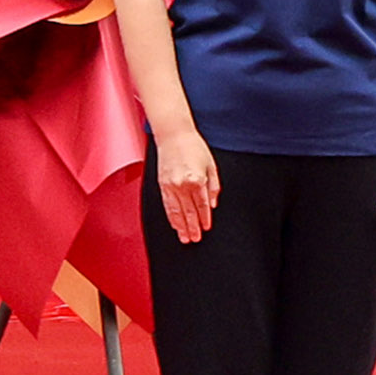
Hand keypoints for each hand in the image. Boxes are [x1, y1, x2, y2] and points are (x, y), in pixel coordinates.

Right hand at [150, 122, 221, 243]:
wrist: (173, 134)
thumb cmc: (194, 147)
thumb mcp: (211, 165)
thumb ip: (213, 187)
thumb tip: (212, 205)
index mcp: (196, 179)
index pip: (202, 205)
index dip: (205, 218)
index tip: (206, 228)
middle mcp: (182, 184)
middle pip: (189, 211)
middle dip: (192, 227)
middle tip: (195, 239)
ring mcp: (170, 185)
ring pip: (176, 211)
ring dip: (181, 226)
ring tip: (184, 238)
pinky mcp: (162, 184)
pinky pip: (166, 204)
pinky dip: (171, 216)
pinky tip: (174, 224)